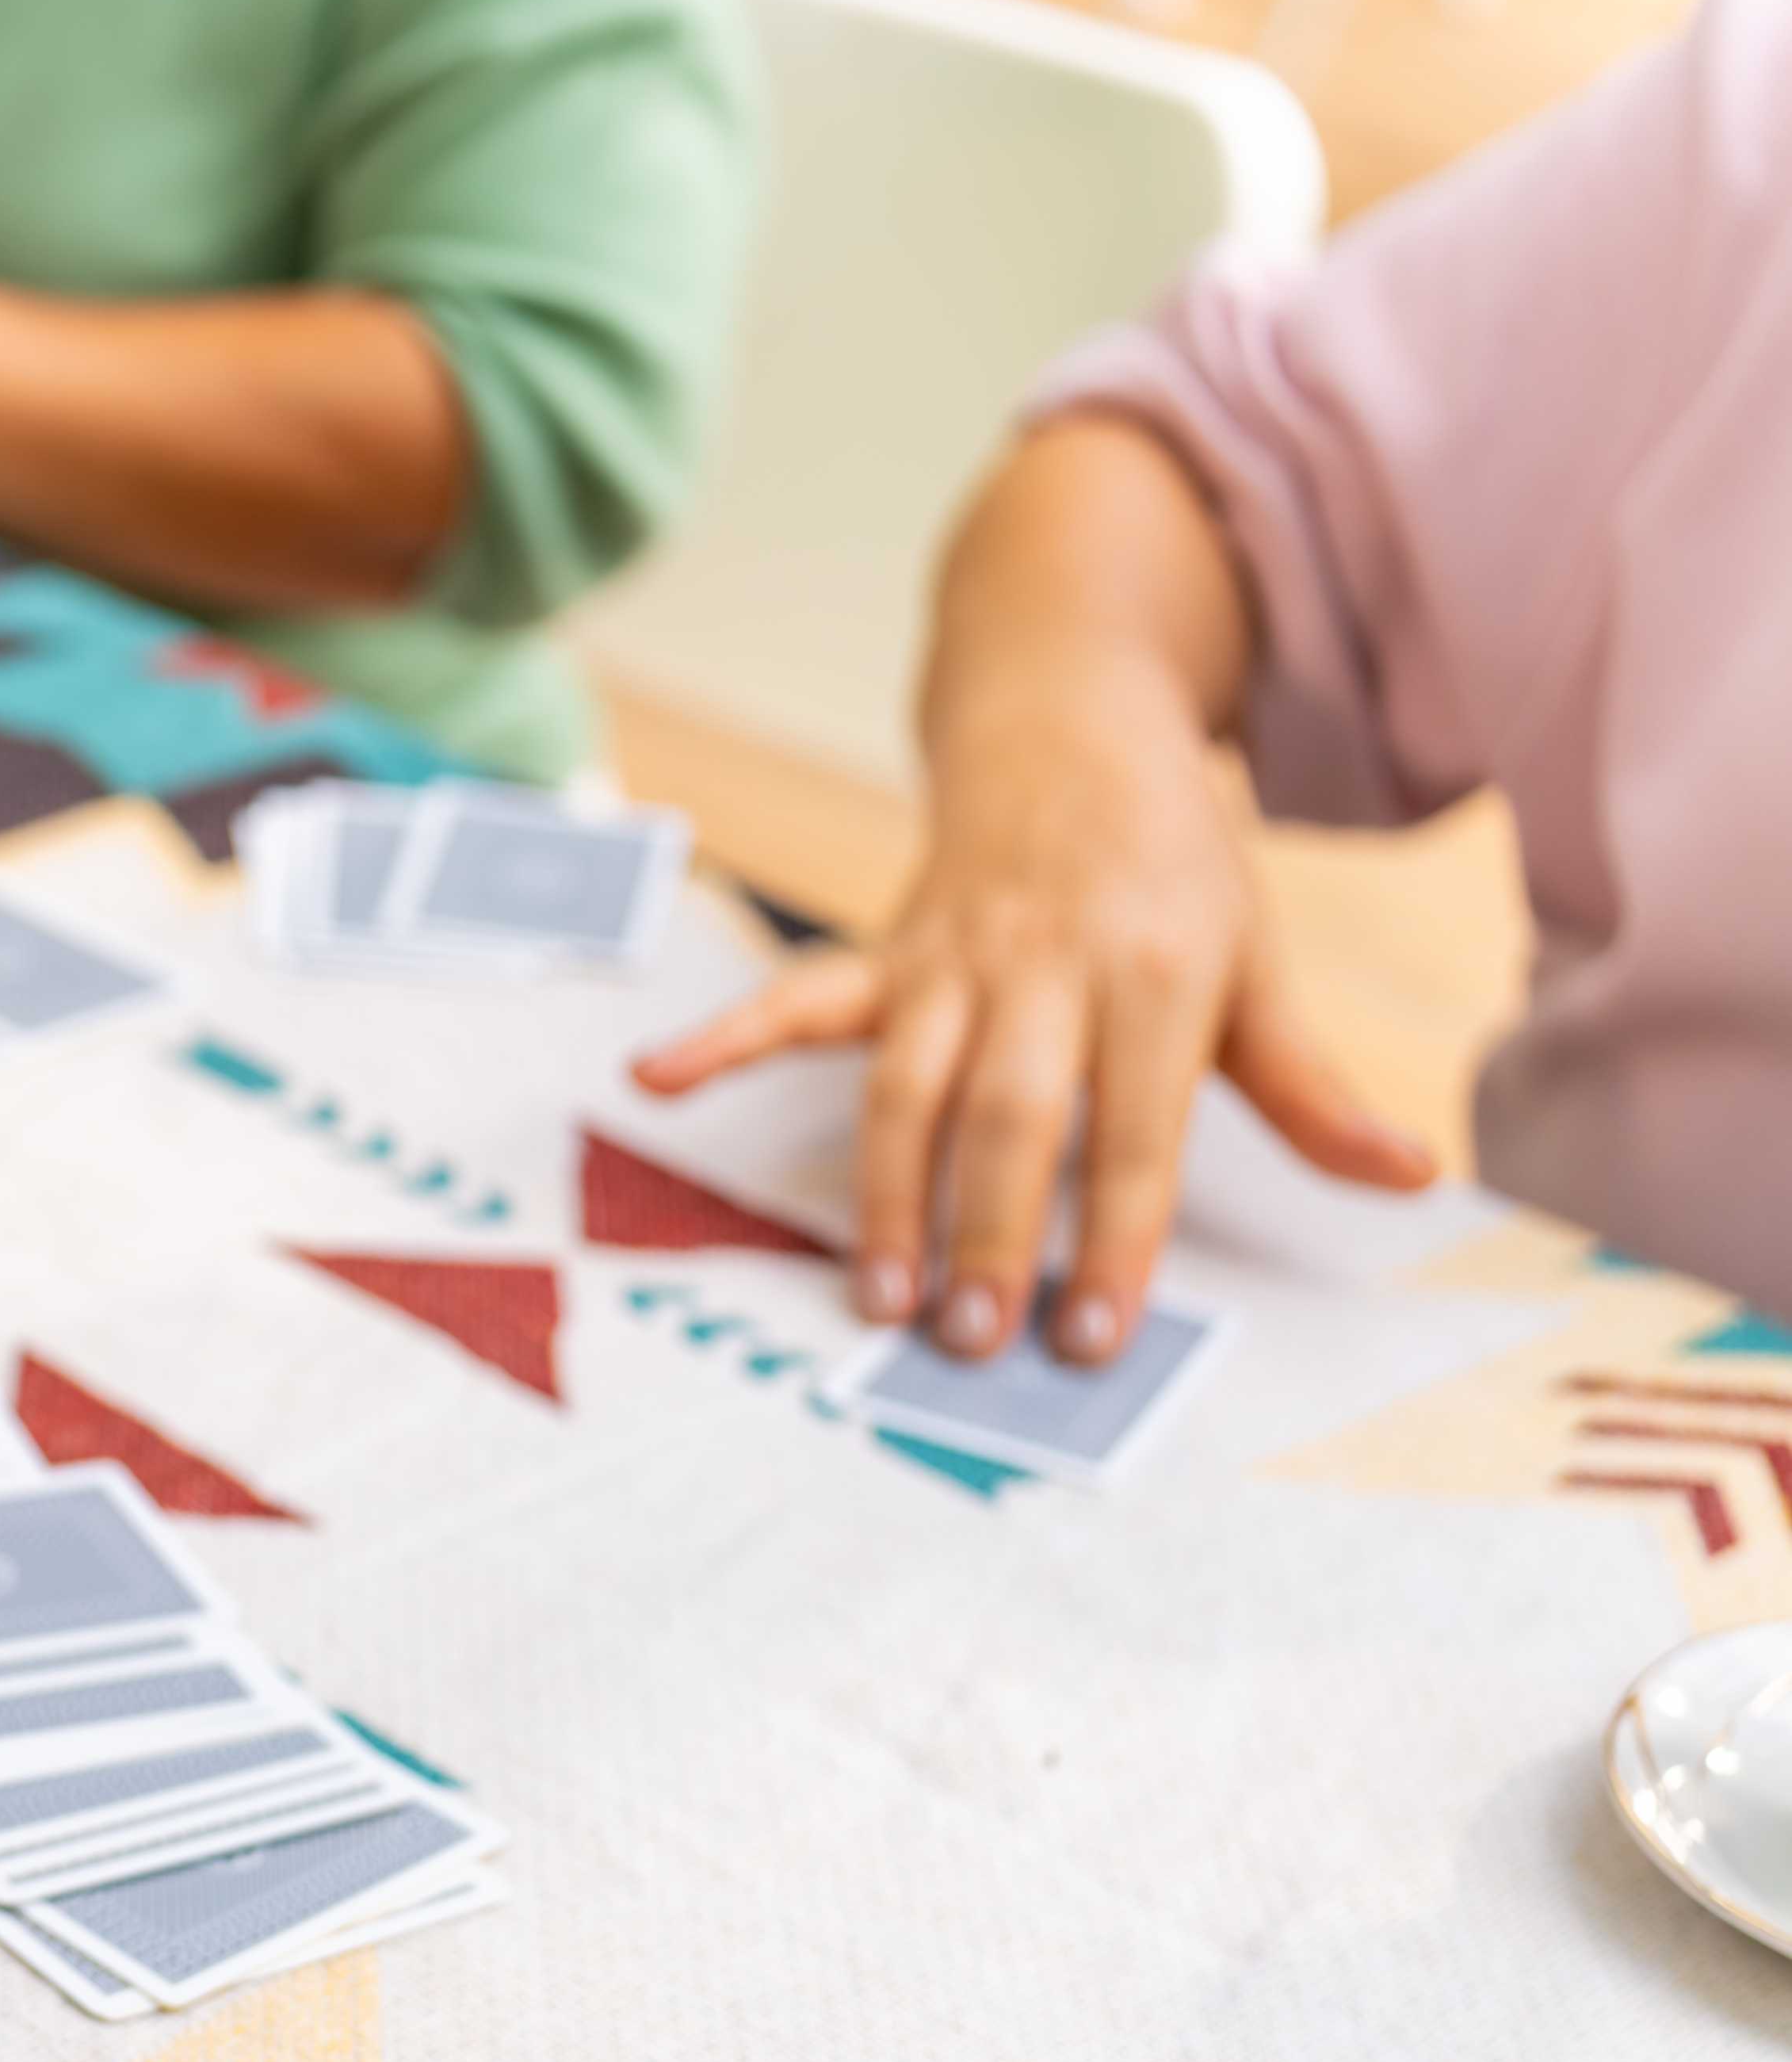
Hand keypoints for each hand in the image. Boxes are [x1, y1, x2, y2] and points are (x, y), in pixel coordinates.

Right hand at [630, 667, 1432, 1363]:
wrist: (1070, 721)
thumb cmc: (1169, 870)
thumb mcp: (1256, 963)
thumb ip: (1310, 1085)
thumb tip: (1405, 1174)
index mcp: (1155, 976)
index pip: (1135, 1132)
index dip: (1115, 1239)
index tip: (1093, 1335)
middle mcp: (1048, 967)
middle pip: (1010, 1117)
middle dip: (991, 1231)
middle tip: (974, 1340)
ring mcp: (953, 957)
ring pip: (908, 1085)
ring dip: (887, 1195)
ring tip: (881, 1297)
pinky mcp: (884, 950)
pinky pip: (796, 995)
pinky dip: (721, 1035)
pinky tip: (655, 1078)